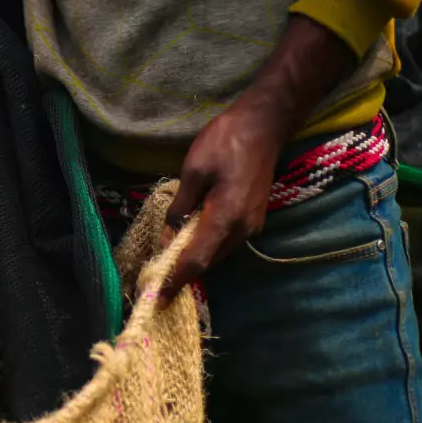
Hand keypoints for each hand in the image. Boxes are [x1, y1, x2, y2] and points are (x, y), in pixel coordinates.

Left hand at [160, 101, 284, 303]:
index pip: (197, 260)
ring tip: (168, 262)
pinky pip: (226, 241)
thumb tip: (168, 237)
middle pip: (209, 261)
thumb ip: (180, 207)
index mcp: (226, 217)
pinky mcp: (254, 217)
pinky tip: (189, 240)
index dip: (177, 280)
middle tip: (157, 279)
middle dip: (183, 272)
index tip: (159, 297)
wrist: (264, 125)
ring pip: (218, 252)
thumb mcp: (193, 171)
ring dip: (195, 259)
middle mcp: (243, 229)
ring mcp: (252, 225)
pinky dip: (206, 246)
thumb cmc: (225, 142)